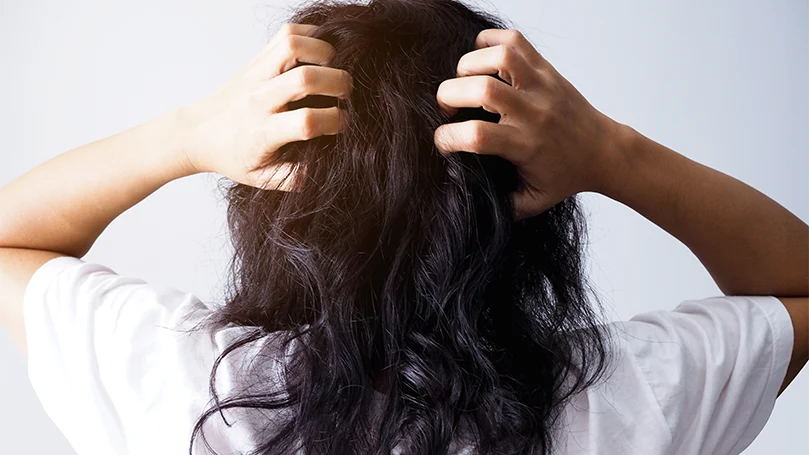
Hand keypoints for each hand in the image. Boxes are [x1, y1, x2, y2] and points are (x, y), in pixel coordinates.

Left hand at [180, 23, 352, 188]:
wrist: (198, 133)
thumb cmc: (235, 157)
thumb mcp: (263, 179)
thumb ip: (295, 177)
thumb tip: (323, 165)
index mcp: (262, 133)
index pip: (306, 122)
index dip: (335, 121)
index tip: (343, 124)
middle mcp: (260, 100)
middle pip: (305, 79)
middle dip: (338, 83)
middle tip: (346, 93)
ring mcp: (258, 75)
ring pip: (294, 46)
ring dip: (324, 53)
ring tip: (332, 68)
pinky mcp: (258, 59)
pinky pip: (287, 33)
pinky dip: (310, 35)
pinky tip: (319, 53)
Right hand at [433, 29, 630, 220]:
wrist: (604, 152)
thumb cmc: (566, 175)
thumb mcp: (533, 201)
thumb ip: (502, 207)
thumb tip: (470, 206)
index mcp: (524, 145)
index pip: (477, 136)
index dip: (448, 137)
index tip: (444, 142)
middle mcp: (532, 112)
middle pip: (481, 89)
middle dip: (449, 94)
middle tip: (448, 107)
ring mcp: (540, 86)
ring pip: (499, 57)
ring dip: (470, 64)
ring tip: (465, 80)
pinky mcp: (547, 69)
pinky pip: (515, 41)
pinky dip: (491, 41)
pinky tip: (483, 58)